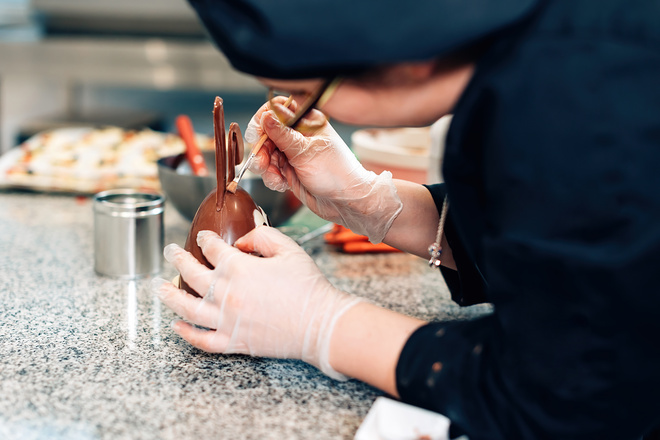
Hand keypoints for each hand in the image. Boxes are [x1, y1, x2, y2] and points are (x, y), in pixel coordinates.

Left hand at [152, 227, 360, 379]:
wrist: (321, 323)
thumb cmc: (308, 286)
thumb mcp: (289, 249)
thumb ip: (263, 236)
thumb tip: (244, 239)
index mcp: (239, 268)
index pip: (212, 248)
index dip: (205, 240)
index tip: (203, 237)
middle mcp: (226, 293)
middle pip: (191, 274)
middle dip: (177, 259)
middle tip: (170, 252)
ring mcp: (227, 320)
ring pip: (187, 308)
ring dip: (169, 296)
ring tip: (160, 288)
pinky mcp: (233, 342)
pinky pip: (202, 340)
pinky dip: (186, 334)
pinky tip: (177, 326)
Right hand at [244, 98, 402, 242]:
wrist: (345, 202)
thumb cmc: (335, 173)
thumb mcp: (306, 152)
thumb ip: (283, 134)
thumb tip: (266, 116)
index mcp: (306, 121)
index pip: (276, 109)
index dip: (263, 120)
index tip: (258, 135)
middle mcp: (298, 134)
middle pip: (265, 132)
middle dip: (261, 149)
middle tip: (263, 163)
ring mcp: (292, 152)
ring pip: (265, 152)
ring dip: (265, 167)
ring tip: (276, 177)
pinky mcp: (289, 169)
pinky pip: (270, 169)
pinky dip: (271, 177)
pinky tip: (282, 184)